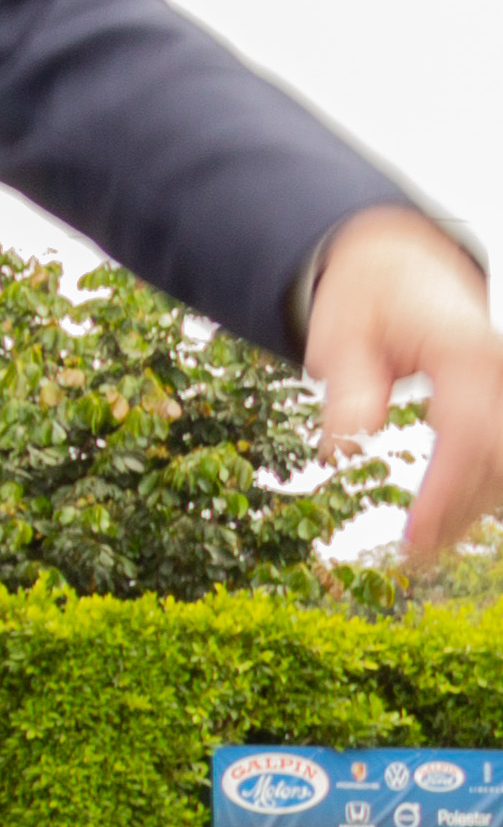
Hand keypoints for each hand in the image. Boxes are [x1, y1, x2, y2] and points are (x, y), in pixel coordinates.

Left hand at [306, 203, 502, 565]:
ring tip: (423, 554)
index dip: (446, 493)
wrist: (403, 265)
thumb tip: (347, 443)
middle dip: (461, 511)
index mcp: (465, 353)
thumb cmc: (366, 300)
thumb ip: (348, 387)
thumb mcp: (340, 334)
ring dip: (472, 507)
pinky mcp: (499, 398)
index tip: (416, 540)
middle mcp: (498, 369)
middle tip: (414, 561)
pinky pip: (499, 450)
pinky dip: (479, 488)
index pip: (468, 434)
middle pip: (496, 457)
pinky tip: (448, 525)